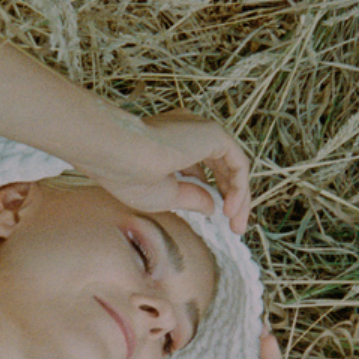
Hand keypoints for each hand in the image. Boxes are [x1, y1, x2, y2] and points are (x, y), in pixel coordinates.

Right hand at [90, 110, 252, 234]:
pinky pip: (237, 162)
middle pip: (221, 168)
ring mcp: (202, 131)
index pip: (202, 170)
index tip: (219, 221)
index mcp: (172, 143)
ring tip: (236, 224)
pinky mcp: (213, 133)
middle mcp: (189, 133)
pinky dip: (239, 186)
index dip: (213, 196)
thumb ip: (192, 198)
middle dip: (231, 199)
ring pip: (232, 165)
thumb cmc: (129, 175)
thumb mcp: (166, 196)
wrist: (120, 154)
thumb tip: (214, 207)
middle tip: (235, 227)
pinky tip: (230, 209)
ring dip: (239, 196)